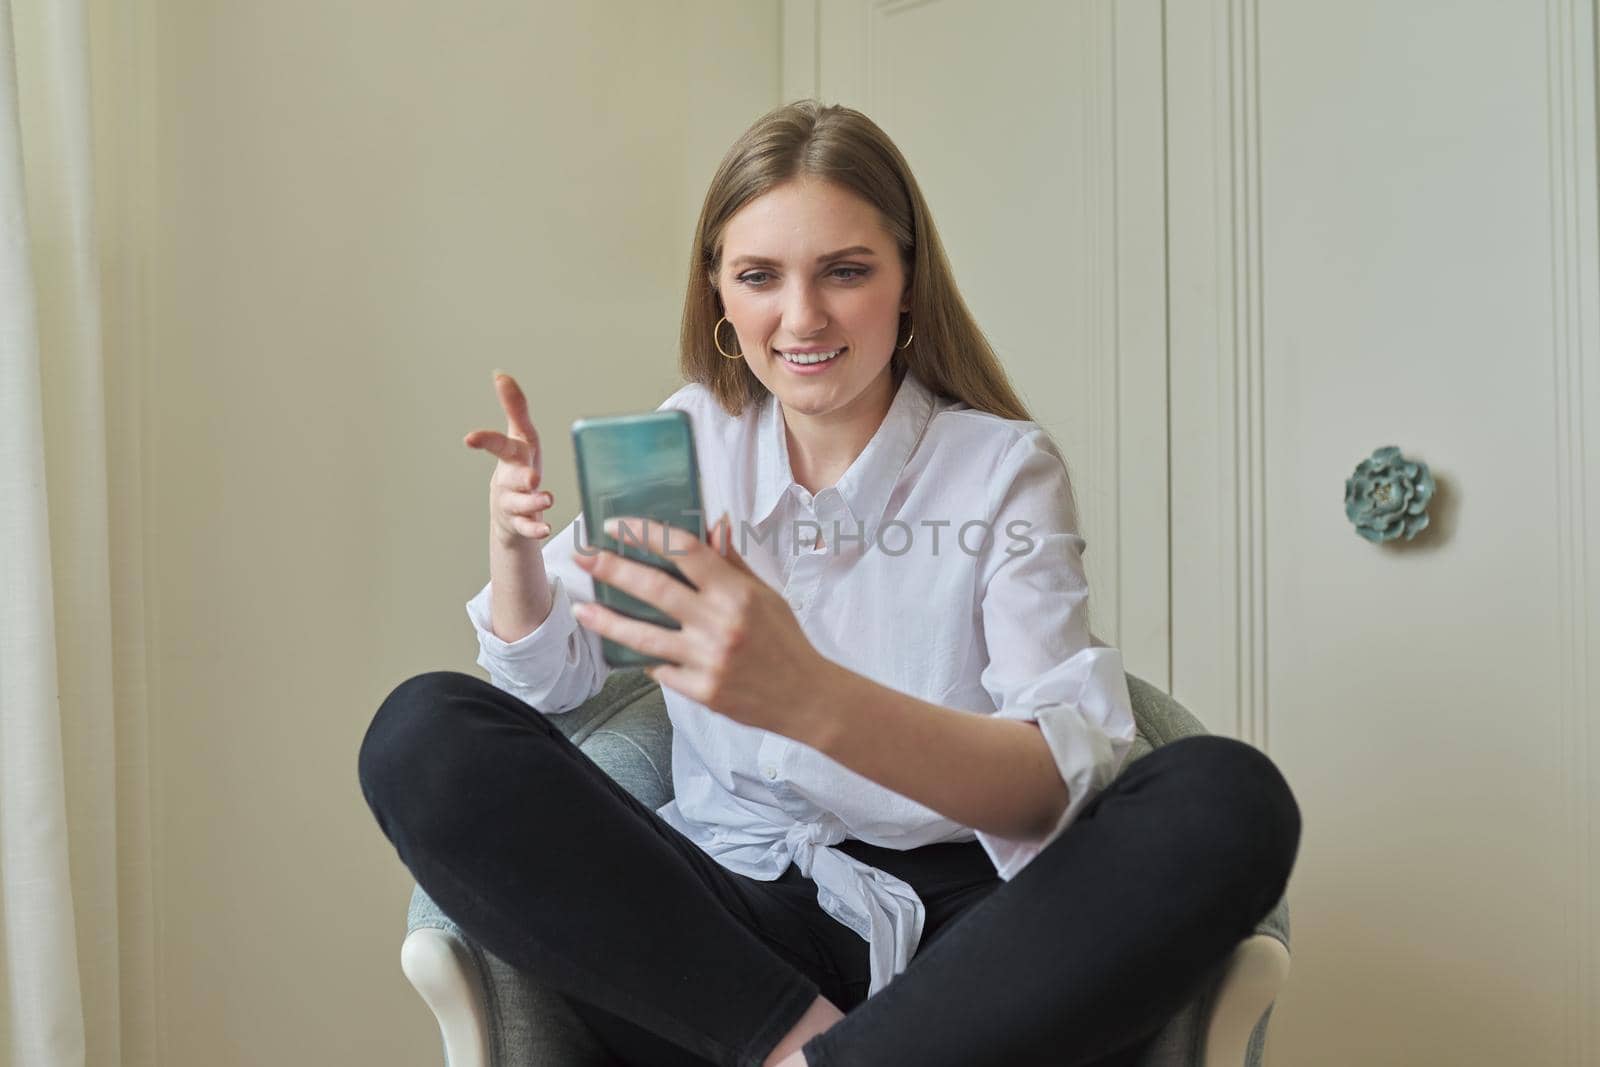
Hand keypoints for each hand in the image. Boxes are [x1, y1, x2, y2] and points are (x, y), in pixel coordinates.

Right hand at [463, 372, 554, 545]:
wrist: (508, 514)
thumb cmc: (518, 467)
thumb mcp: (520, 437)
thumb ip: (515, 407)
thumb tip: (501, 374)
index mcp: (512, 457)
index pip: (498, 444)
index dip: (485, 440)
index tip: (470, 439)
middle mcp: (509, 480)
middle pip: (512, 478)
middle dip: (520, 477)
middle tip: (531, 477)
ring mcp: (513, 503)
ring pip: (520, 504)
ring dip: (534, 502)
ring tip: (547, 498)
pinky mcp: (521, 524)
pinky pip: (527, 528)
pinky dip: (535, 529)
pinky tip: (545, 528)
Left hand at [571, 514, 837, 740]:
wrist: (806, 698)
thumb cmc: (785, 641)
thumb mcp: (766, 595)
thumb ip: (732, 563)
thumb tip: (714, 524)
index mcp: (737, 592)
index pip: (684, 551)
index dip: (647, 534)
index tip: (617, 525)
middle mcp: (719, 623)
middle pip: (654, 588)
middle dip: (612, 568)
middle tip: (583, 556)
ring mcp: (707, 659)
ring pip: (643, 636)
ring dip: (607, 620)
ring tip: (582, 610)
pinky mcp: (700, 690)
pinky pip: (661, 670)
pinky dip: (647, 660)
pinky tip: (633, 651)